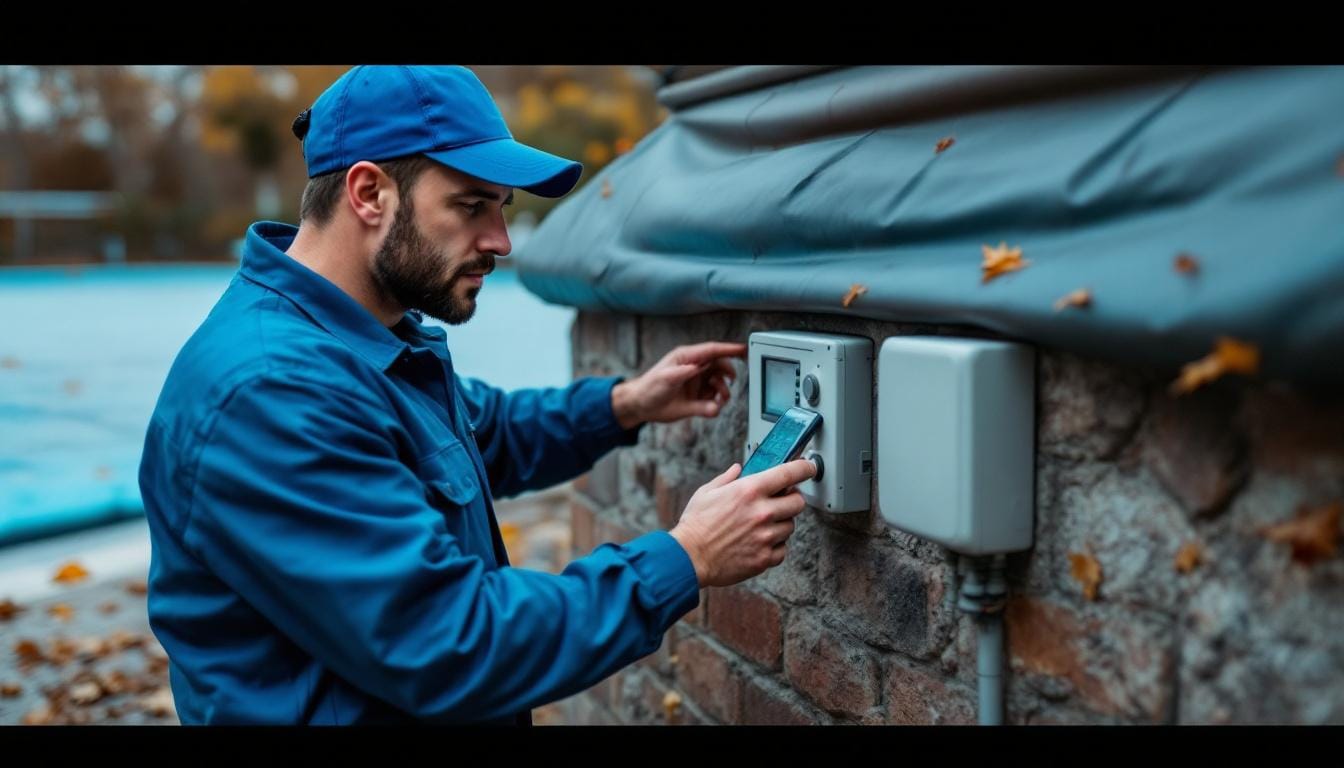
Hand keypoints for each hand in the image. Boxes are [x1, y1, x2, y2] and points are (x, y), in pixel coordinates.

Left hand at [610, 342, 745, 429]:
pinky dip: (716, 403)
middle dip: (728, 373)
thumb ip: (682, 374)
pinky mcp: (698, 397)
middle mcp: (695, 368)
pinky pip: (714, 400)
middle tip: (730, 381)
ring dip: (723, 390)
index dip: (729, 349)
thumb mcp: (664, 379)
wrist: (641, 406)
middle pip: (720, 366)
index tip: (744, 350)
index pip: (712, 350)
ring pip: (720, 383)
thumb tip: (698, 369)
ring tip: (718, 397)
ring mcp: (697, 383)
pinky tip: (712, 406)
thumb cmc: (649, 388)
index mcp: (687, 358)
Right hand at [668, 458, 816, 586]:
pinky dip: (774, 546)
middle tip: (780, 501)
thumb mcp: (707, 492)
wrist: (688, 557)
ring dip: (781, 524)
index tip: (808, 467)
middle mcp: (762, 512)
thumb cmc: (695, 524)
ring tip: (761, 526)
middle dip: (791, 500)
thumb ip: (728, 478)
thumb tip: (738, 469)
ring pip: (790, 526)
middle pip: (798, 502)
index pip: (789, 473)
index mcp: (749, 490)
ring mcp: (765, 536)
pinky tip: (758, 542)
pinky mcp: (765, 558)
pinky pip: (782, 549)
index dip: (804, 468)